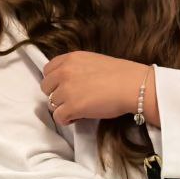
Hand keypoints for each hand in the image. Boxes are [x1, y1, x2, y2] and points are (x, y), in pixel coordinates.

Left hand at [41, 52, 157, 127]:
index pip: (48, 70)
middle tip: (72, 99)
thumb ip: (77, 68)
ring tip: (78, 109)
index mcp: (70, 58)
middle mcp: (64, 72)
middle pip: (46, 88)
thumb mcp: (94, 61)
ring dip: (63, 108)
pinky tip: (78, 117)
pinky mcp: (71, 107)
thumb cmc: (121, 74)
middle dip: (57, 95)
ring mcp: (66, 90)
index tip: (65, 87)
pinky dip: (67, 120)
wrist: (133, 85)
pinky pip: (58, 117)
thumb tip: (68, 81)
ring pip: (51, 104)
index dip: (55, 81)